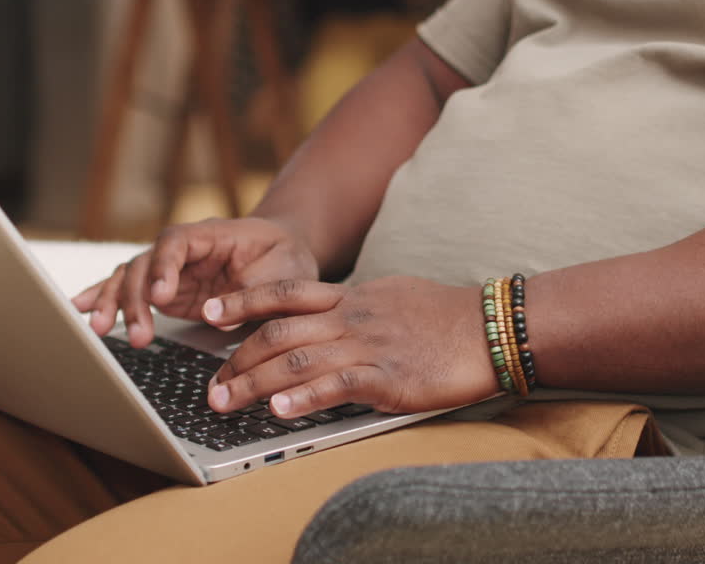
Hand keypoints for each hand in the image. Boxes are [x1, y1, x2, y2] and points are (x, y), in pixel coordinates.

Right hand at [72, 218, 318, 347]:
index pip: (175, 243)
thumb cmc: (285, 257)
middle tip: (137, 334)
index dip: (163, 267)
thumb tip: (219, 319)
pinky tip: (79, 310)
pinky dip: (104, 299)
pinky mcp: (166, 292)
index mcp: (210, 235)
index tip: (160, 296)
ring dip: (114, 304)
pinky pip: (129, 292)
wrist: (284, 253)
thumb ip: (253, 293)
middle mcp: (182, 250)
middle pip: (145, 264)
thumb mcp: (283, 272)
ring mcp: (170, 270)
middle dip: (135, 299)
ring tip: (100, 331)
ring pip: (130, 278)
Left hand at [201, 277, 499, 417]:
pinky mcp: (390, 378)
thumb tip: (334, 312)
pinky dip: (304, 398)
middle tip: (211, 385)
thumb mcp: (395, 295)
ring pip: (297, 360)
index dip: (243, 303)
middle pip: (278, 333)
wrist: (493, 327)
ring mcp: (369, 347)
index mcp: (353, 298)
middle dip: (237, 360)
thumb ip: (359, 305)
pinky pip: (338, 385)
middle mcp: (352, 318)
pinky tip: (280, 410)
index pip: (285, 295)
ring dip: (254, 383)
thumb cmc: (448, 315)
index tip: (211, 313)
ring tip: (226, 402)